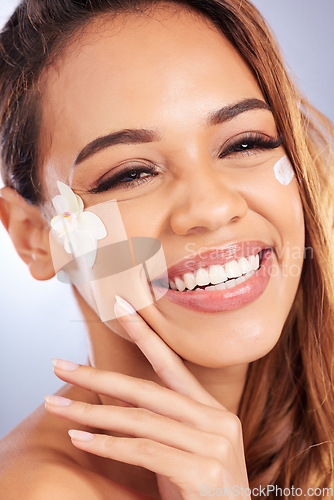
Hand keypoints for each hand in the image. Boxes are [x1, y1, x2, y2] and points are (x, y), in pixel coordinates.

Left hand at [44, 297, 249, 499]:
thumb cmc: (201, 493)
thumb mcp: (181, 451)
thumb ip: (158, 423)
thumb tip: (114, 397)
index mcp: (211, 411)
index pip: (172, 364)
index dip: (145, 333)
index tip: (120, 306)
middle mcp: (217, 420)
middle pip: (147, 389)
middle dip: (98, 376)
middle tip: (60, 366)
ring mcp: (214, 445)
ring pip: (140, 418)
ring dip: (92, 412)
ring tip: (56, 405)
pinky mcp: (204, 472)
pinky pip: (144, 450)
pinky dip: (108, 445)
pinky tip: (80, 438)